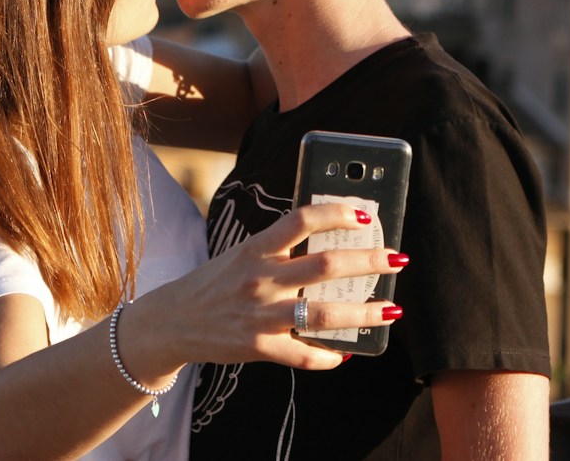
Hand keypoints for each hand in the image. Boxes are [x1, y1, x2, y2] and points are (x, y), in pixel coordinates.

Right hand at [128, 202, 406, 373]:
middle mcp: (260, 278)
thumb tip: (328, 237)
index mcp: (256, 248)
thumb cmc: (216, 282)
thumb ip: (277, 247)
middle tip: (396, 259)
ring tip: (392, 309)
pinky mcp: (258, 347)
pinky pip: (303, 355)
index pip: (301, 220)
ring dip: (364, 313)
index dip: (335, 213)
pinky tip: (345, 352)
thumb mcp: (241, 254)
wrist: (173, 321)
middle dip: (368, 261)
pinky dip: (328, 356)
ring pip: (323, 314)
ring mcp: (260, 315)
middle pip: (324, 266)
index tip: (364, 212)